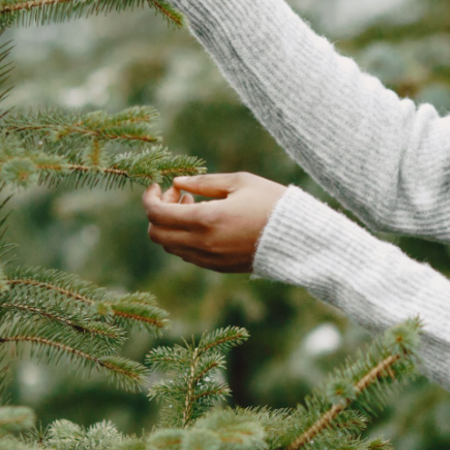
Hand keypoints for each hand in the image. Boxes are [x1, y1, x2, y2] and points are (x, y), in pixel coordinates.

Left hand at [142, 173, 286, 273]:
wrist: (299, 238)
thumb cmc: (272, 203)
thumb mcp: (240, 182)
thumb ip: (204, 182)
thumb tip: (177, 183)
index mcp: (205, 220)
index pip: (156, 214)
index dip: (149, 198)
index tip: (157, 185)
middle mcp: (202, 244)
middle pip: (156, 234)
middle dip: (157, 212)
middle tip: (177, 195)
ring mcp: (209, 259)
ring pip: (170, 246)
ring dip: (171, 225)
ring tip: (194, 205)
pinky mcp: (218, 267)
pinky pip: (187, 255)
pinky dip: (184, 237)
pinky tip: (204, 221)